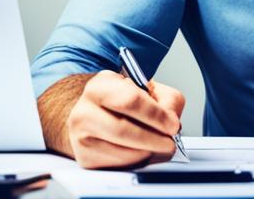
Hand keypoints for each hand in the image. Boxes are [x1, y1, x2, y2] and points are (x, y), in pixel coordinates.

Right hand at [65, 70, 185, 168]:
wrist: (96, 116)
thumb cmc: (122, 102)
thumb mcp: (147, 88)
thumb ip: (167, 99)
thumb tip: (171, 120)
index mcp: (100, 87)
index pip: (130, 101)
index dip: (156, 115)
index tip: (173, 124)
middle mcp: (84, 111)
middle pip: (123, 130)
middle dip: (154, 139)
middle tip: (170, 142)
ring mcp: (80, 138)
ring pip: (122, 152)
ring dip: (148, 153)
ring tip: (159, 147)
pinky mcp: (86, 159)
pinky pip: (118, 166)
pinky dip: (138, 162)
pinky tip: (143, 152)